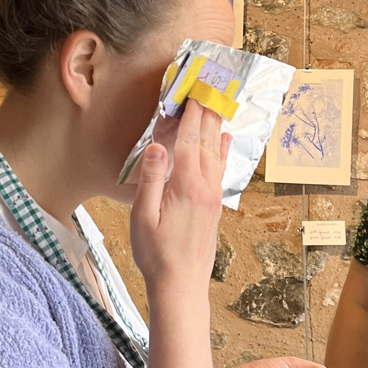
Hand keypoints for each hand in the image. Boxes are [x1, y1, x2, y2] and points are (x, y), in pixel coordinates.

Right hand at [130, 99, 231, 293]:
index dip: (192, 111)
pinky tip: (225, 138)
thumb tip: (157, 146)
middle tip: (210, 83)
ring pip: (217, 151)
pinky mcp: (214, 206)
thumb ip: (151, 178)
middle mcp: (205, 186)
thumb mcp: (142, 216)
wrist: (181, 284)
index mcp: (186, 185)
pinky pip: (221, 167)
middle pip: (208, 139)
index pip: (191, 138)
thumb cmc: (157, 254)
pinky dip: (222, 148)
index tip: (194, 87)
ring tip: (217, 100)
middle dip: (207, 109)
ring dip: (216, 124)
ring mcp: (213, 196)